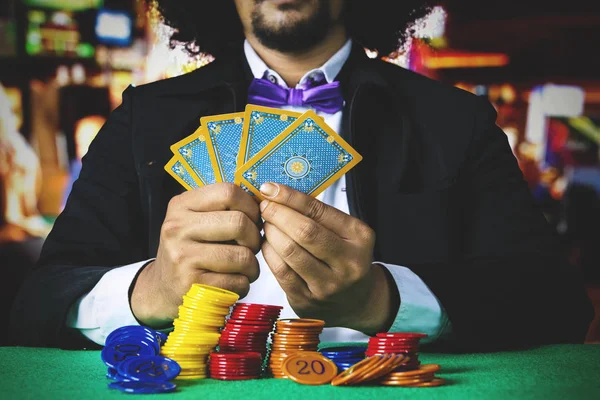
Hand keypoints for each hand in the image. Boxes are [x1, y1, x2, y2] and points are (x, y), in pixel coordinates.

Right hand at [131, 183, 261, 327]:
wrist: (162, 288)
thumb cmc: (190, 250)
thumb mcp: (195, 220)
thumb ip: (223, 208)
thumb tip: (264, 204)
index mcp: (181, 205)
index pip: (228, 192)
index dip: (251, 206)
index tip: (253, 220)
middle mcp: (177, 228)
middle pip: (239, 223)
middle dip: (255, 238)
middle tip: (251, 247)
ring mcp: (182, 257)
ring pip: (242, 256)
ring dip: (252, 266)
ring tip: (245, 268)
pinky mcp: (192, 284)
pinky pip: (237, 281)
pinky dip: (244, 284)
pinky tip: (234, 283)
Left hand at [259, 183, 397, 334]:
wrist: (356, 300)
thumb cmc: (345, 256)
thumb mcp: (346, 233)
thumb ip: (319, 215)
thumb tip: (280, 193)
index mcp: (359, 237)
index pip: (319, 210)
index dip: (290, 197)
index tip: (270, 189)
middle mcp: (348, 263)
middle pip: (304, 232)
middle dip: (278, 214)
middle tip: (265, 206)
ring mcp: (328, 285)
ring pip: (289, 252)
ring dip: (271, 233)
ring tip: (266, 224)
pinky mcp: (308, 300)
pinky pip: (281, 272)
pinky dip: (269, 253)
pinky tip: (267, 244)